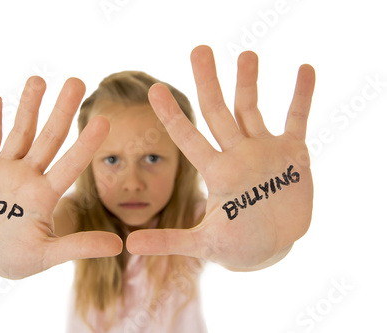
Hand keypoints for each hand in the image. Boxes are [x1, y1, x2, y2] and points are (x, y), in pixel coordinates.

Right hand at [0, 76, 121, 278]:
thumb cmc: (15, 259)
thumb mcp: (45, 255)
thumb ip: (78, 246)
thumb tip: (119, 246)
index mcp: (45, 194)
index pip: (70, 164)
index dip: (85, 144)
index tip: (105, 120)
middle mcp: (29, 176)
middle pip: (49, 138)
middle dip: (61, 111)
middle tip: (77, 81)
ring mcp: (4, 169)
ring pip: (19, 132)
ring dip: (28, 106)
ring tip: (39, 79)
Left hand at [126, 46, 314, 269]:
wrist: (272, 247)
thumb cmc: (235, 245)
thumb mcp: (203, 244)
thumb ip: (169, 241)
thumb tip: (128, 245)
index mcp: (216, 172)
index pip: (189, 138)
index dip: (172, 116)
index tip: (154, 89)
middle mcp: (236, 154)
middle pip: (217, 112)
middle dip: (208, 82)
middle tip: (198, 50)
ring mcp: (263, 151)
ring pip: (252, 109)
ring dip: (249, 82)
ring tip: (246, 54)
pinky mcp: (292, 154)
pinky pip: (296, 119)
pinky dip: (301, 96)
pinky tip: (304, 69)